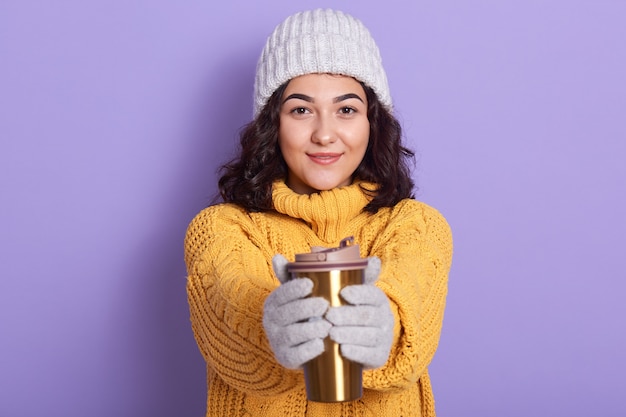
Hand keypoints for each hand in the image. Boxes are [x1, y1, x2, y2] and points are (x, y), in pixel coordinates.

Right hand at [262, 254, 330, 368]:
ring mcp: (277, 341)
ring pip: (292, 334)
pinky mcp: (286, 359)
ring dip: (310, 329)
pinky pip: (295, 355)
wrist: (304, 342)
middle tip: (325, 304)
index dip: (293, 288)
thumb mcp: (302, 291)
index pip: (281, 293)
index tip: (310, 283)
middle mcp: (270, 321)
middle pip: (287, 314)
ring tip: (327, 325)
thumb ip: (300, 272)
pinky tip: (322, 344)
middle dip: (305, 308)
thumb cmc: (306, 310)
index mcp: (273, 302)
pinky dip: (309, 350)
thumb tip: (277, 255)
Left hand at [325, 257, 393, 368]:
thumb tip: (362, 259)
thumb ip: (352, 276)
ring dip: (349, 334)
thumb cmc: (352, 310)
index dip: (359, 293)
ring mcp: (384, 339)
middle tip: (329, 315)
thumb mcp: (353, 292)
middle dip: (347, 315)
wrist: (362, 341)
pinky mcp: (379, 357)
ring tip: (331, 333)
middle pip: (367, 316)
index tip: (343, 293)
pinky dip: (356, 353)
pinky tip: (342, 350)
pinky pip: (370, 355)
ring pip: (369, 336)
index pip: (373, 294)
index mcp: (379, 299)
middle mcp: (385, 318)